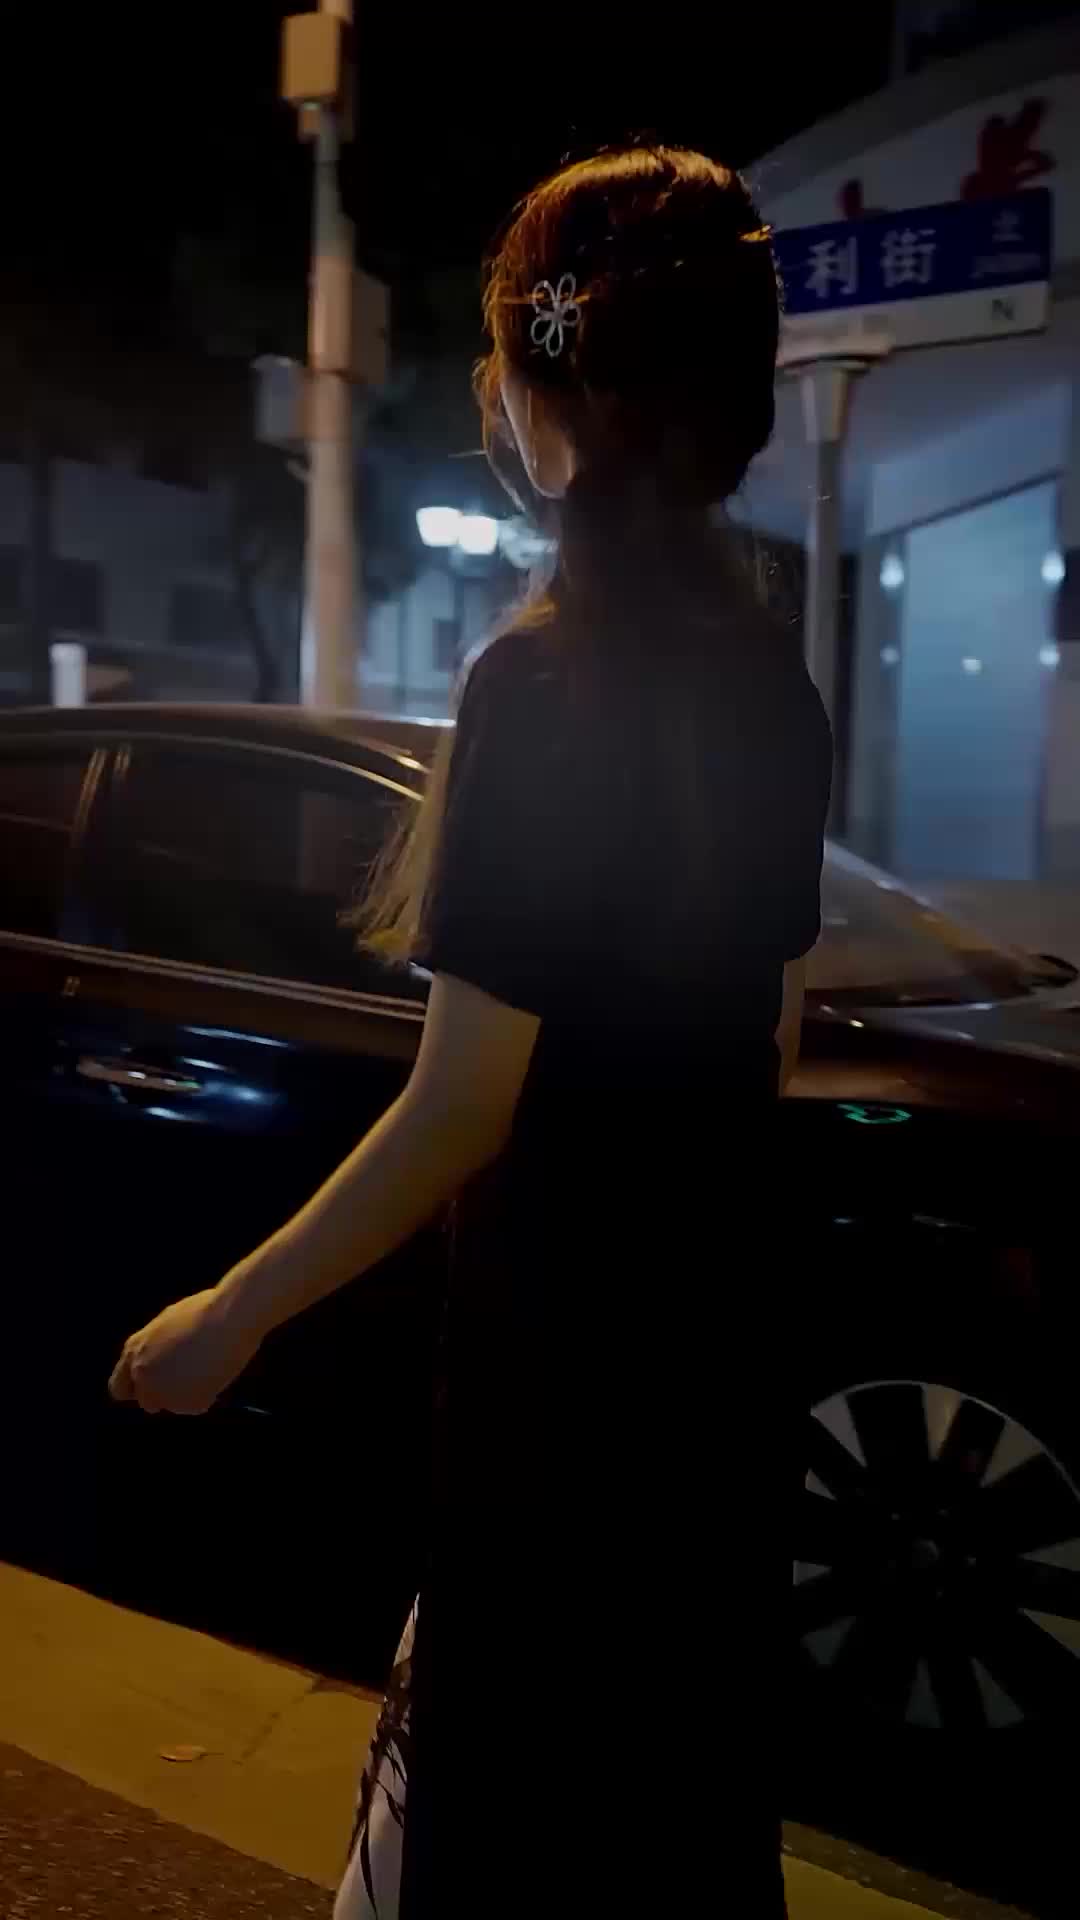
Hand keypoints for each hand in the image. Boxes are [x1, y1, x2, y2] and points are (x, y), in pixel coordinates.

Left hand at [108, 1287, 262, 1415]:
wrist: (228, 1320)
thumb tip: (159, 1360)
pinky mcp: (186, 1403)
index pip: (120, 1387)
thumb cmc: (204, 1312)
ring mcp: (163, 1391)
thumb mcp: (166, 1324)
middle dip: (164, 1394)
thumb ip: (154, 1348)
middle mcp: (142, 1374)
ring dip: (186, 1395)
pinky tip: (215, 1374)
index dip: (138, 1387)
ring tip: (206, 1369)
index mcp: (134, 1351)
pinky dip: (205, 1396)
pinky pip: (195, 1406)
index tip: (154, 1386)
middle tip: (187, 1379)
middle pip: (146, 1401)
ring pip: (173, 1405)